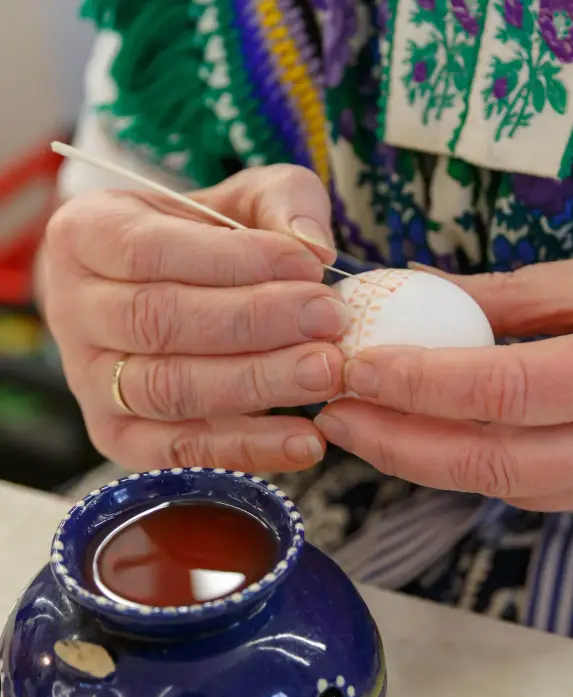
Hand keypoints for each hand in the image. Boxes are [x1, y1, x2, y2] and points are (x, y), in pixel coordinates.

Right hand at [43, 166, 347, 471]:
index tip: (309, 267)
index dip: (236, 261)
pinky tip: (307, 440)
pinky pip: (180, 451)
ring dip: (257, 384)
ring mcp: (89, 382)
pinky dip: (247, 449)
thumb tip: (313, 247)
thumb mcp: (245, 199)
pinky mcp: (119, 437)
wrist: (171, 289)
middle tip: (329, 320)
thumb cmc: (210, 238)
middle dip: (255, 322)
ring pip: (169, 389)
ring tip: (327, 371)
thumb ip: (281, 204)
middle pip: (159, 321)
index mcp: (87, 235)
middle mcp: (73, 310)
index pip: (151, 250)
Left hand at [315, 247, 572, 518]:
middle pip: (487, 460)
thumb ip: (518, 296)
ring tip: (363, 425)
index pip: (501, 388)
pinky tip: (431, 440)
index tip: (353, 365)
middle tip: (331, 411)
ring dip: (421, 460)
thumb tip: (428, 293)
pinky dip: (470, 467)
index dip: (417, 380)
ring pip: (500, 485)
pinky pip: (530, 491)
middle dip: (395, 442)